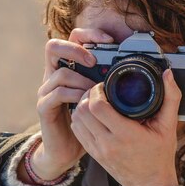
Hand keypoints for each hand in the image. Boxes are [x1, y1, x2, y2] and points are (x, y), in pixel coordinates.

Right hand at [30, 28, 114, 179]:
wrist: (65, 151)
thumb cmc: (87, 124)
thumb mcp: (101, 99)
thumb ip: (112, 83)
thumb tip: (140, 71)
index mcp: (68, 68)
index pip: (72, 39)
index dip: (88, 34)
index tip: (109, 40)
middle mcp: (53, 75)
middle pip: (53, 47)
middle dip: (75, 49)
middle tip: (94, 61)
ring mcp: (46, 90)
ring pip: (60, 72)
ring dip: (81, 79)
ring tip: (95, 89)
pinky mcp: (44, 107)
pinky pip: (57, 94)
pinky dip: (74, 95)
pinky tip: (86, 102)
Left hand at [70, 69, 181, 185]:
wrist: (150, 185)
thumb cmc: (160, 156)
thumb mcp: (168, 126)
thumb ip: (170, 98)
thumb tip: (168, 74)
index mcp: (125, 134)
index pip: (97, 107)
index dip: (97, 91)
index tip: (105, 85)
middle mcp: (108, 143)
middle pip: (82, 111)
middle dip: (87, 95)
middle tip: (97, 90)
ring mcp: (98, 150)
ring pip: (76, 120)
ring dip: (81, 106)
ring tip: (93, 101)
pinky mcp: (93, 154)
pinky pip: (77, 132)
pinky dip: (79, 119)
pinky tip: (90, 114)